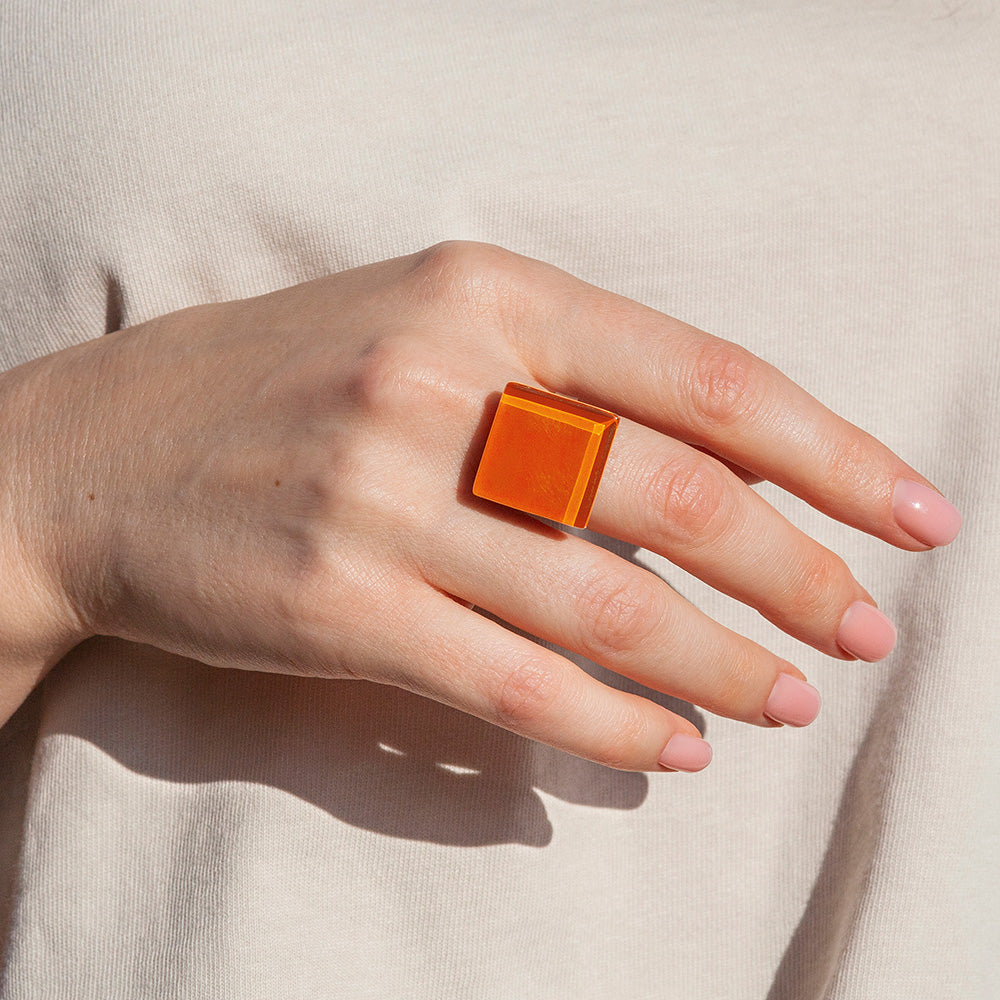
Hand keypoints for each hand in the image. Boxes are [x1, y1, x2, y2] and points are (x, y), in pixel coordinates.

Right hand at [0, 242, 959, 767]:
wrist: (102, 449)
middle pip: (673, 494)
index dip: (828, 453)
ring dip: (717, 662)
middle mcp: (436, 384)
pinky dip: (611, 724)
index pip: (700, 377)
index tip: (912, 515)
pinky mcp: (334, 605)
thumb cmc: (289, 382)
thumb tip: (721, 472)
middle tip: (866, 630)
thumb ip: (565, 382)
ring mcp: (379, 498)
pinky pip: (510, 684)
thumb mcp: (428, 327)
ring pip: (599, 605)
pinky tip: (675, 744)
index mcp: (484, 295)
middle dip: (795, 573)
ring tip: (787, 698)